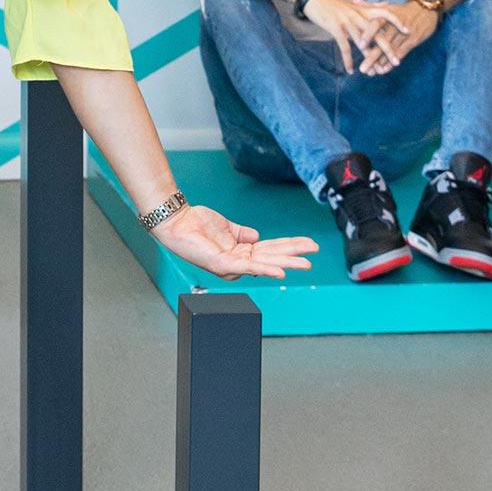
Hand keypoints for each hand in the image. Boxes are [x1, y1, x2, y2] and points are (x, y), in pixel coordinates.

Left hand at [150, 204, 317, 280]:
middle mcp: (238, 262)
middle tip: (314, 252)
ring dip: (287, 263)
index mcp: (240, 253)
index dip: (290, 246)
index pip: (271, 250)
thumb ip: (243, 233)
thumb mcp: (227, 228)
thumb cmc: (197, 224)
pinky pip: (248, 268)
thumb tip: (258, 236)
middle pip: (272, 257)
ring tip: (306, 263)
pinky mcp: (222, 264)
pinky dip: (265, 269)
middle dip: (294, 255)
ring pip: (264, 264)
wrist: (177, 220)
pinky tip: (280, 270)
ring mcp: (231, 265)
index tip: (308, 243)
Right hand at [303, 0, 408, 74]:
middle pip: (377, 33)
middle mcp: (358, 15)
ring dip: (369, 60)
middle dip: (388, 49)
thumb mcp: (353, 4)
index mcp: (363, 10)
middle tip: (397, 62)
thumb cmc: (333, 3)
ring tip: (375, 72)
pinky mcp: (336, 28)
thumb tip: (387, 4)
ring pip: (362, 44)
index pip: (385, 13)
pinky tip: (350, 71)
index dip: (397, 22)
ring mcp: (347, 22)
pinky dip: (348, 60)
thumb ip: (371, 6)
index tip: (408, 32)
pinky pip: (344, 47)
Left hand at [354, 0, 437, 74]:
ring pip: (391, 50)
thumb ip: (370, 6)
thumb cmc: (403, 9)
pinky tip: (384, 70)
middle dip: (373, 56)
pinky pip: (402, 53)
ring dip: (382, 62)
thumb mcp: (388, 7)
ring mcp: (405, 34)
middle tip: (363, 68)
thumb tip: (355, 0)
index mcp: (388, 16)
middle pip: (383, 42)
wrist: (426, 8)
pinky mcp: (413, 41)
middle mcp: (395, 26)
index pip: (377, 24)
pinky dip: (392, 62)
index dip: (369, 34)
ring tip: (372, 72)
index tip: (360, 45)